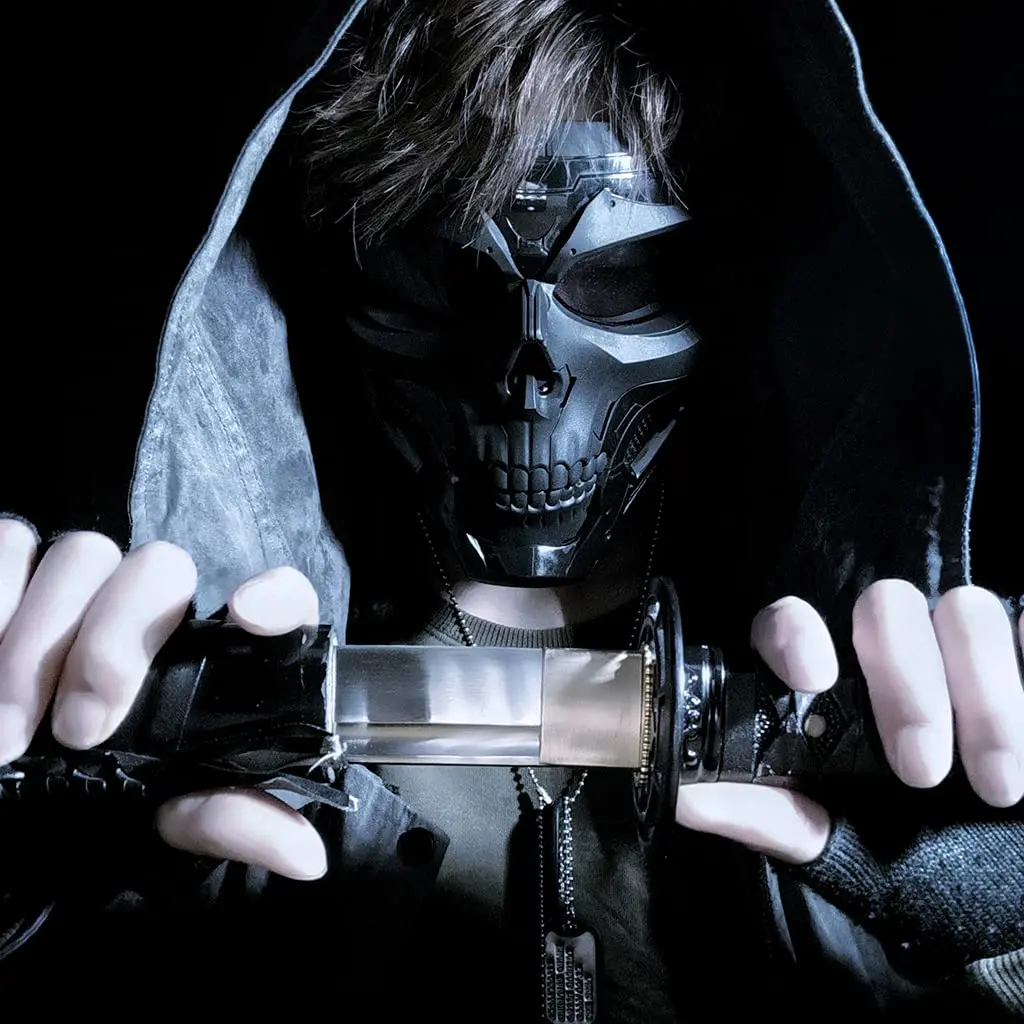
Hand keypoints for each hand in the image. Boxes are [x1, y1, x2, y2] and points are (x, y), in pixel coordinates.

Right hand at [0, 519, 326, 879]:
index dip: (275, 596)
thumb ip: (230, 820)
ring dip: (36, 644)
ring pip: (81, 557)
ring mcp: (91, 582)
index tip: (248, 615)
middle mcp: (164, 605)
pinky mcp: (21, 572)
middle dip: (113, 643)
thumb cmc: (116, 797)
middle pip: (158, 569)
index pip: (278, 598)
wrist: (27, 790)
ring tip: (8, 738)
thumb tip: (304, 856)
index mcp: (223, 655)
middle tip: (81, 731)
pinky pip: (9, 548)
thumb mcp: (173, 815)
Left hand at [674, 579, 1023, 862]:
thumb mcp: (838, 846)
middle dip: (907, 685)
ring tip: (999, 788)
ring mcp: (965, 645)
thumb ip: (769, 817)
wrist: (1012, 887)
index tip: (813, 676)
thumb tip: (685, 794)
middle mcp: (893, 650)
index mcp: (831, 682)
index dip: (795, 632)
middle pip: (885, 604)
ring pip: (967, 609)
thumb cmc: (918, 859)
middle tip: (921, 773)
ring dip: (988, 696)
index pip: (790, 619)